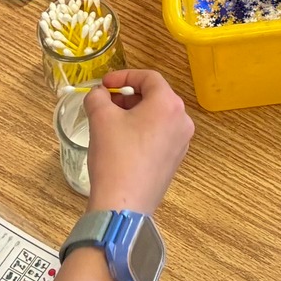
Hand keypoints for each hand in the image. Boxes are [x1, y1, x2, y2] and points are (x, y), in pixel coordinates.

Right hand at [84, 70, 193, 214]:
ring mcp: (181, 143)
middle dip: (128, 95)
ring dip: (134, 113)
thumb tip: (99, 94)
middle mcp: (182, 121)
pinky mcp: (174, 161)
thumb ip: (98, 97)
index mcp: (169, 105)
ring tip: (111, 122)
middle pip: (155, 96)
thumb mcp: (100, 118)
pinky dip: (142, 130)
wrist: (124, 205)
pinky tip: (121, 142)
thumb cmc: (115, 156)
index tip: (105, 84)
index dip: (124, 75)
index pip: (149, 77)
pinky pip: (159, 135)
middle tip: (106, 102)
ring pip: (157, 116)